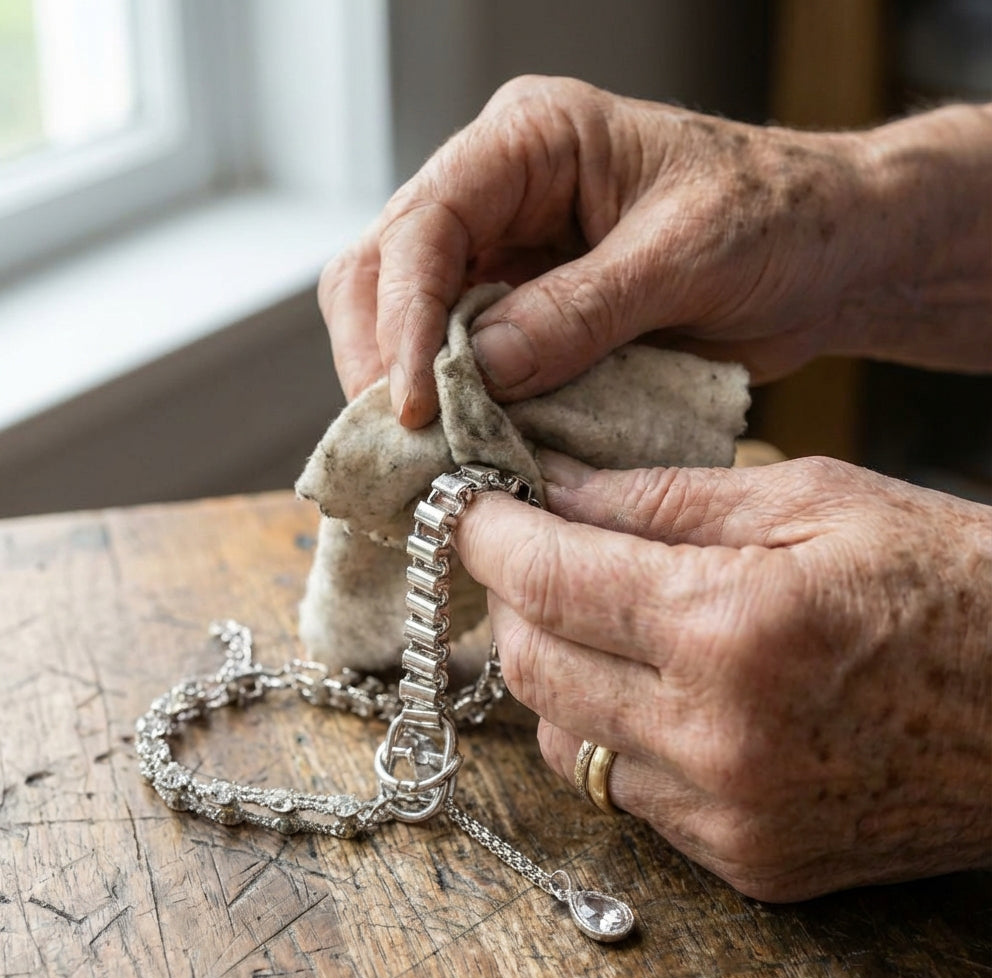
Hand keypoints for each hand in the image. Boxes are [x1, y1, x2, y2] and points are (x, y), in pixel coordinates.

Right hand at [319, 76, 991, 426]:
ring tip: (424, 457)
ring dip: (405, 389)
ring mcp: (504, 256)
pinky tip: (461, 450)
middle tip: (401, 443)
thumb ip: (582, 310)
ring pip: (404, 319)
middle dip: (381, 358)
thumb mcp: (686, 256)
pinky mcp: (522, 315)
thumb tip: (479, 370)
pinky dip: (454, 409)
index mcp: (531, 141)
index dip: (404, 317)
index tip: (413, 404)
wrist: (824, 255)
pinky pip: (459, 362)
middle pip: (384, 269)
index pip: (426, 223)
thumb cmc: (777, 220)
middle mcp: (498, 193)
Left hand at [454, 452, 991, 900]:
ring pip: (564, 740)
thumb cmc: (952, 580)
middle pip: (532, 667)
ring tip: (588, 615)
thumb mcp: (813, 501)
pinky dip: (611, 731)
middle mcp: (719, 740)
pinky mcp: (750, 864)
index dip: (489, 534)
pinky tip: (648, 686)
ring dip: (552, 670)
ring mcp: (732, 818)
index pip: (550, 579)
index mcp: (736, 628)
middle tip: (525, 551)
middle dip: (507, 600)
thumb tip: (554, 487)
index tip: (467, 505)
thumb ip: (665, 498)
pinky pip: (626, 793)